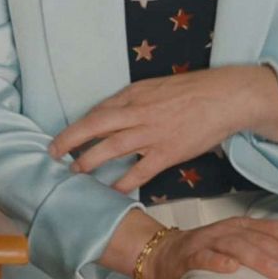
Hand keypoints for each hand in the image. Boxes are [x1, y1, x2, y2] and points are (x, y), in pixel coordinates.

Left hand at [48, 66, 277, 191]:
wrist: (225, 97)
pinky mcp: (168, 152)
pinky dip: (124, 182)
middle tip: (52, 153)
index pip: (97, 111)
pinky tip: (112, 191)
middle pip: (95, 126)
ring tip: (74, 171)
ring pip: (111, 147)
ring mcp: (152, 133)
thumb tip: (111, 113)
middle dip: (70, 140)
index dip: (78, 126)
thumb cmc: (192, 91)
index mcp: (133, 94)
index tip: (63, 137)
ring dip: (89, 160)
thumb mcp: (155, 87)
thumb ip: (132, 100)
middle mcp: (138, 112)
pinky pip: (140, 171)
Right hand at [143, 218, 277, 278]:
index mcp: (241, 227)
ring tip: (277, 273)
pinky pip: (203, 257)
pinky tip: (230, 269)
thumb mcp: (236, 247)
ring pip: (236, 246)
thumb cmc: (207, 254)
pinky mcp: (188, 256)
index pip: (272, 228)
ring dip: (258, 258)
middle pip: (260, 240)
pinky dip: (217, 262)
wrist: (162, 255)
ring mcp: (207, 242)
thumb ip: (259, 251)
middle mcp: (227, 231)